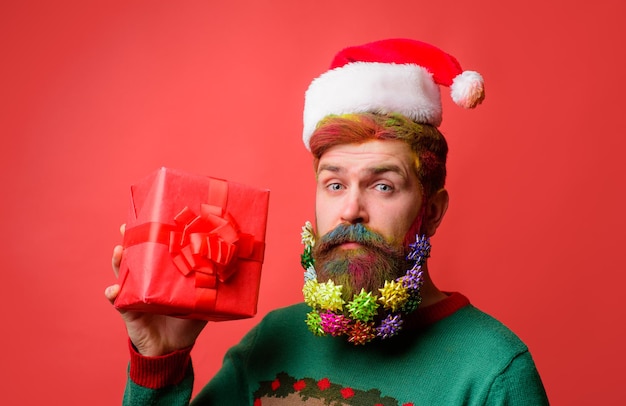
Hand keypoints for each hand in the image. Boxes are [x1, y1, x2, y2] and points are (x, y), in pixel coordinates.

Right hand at [104, 224, 207, 356]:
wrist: (172, 348)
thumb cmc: (187, 322)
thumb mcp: (201, 302)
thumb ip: (209, 288)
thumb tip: (228, 269)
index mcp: (163, 275)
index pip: (156, 251)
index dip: (152, 236)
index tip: (150, 219)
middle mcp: (146, 280)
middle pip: (135, 255)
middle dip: (129, 240)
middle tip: (127, 228)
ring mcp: (134, 293)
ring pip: (122, 272)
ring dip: (118, 261)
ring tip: (119, 250)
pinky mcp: (127, 309)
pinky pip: (116, 299)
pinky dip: (113, 293)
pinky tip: (113, 289)